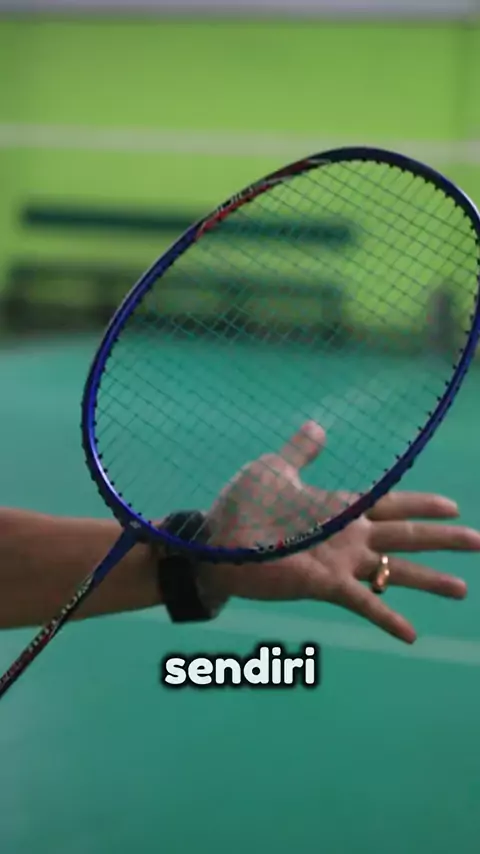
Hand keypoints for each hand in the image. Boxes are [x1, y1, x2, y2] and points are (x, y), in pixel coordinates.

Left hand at [205, 422, 479, 642]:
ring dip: (430, 580)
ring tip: (463, 590)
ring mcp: (340, 562)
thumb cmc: (241, 505)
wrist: (216, 543)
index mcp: (339, 507)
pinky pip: (366, 602)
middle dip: (444, 539)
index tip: (453, 506)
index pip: (391, 504)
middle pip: (407, 536)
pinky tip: (413, 634)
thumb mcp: (275, 468)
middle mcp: (348, 536)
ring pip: (397, 571)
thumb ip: (301, 450)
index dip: (422, 504)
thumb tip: (317, 426)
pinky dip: (389, 618)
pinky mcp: (326, 584)